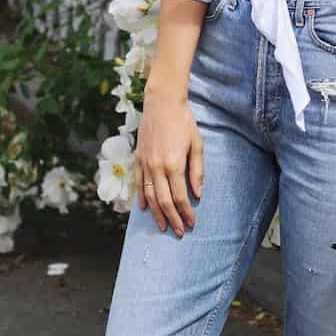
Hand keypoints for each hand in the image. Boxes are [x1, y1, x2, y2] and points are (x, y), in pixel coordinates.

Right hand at [134, 89, 203, 235]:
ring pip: (149, 196)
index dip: (186, 212)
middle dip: (172, 219)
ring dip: (157, 213)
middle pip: (164, 201)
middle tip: (179, 232)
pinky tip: (145, 208)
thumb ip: (197, 170)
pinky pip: (138, 183)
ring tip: (163, 226)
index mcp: (174, 164)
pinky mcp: (138, 159)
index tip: (192, 223)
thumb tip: (198, 193)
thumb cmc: (183, 121)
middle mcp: (157, 167)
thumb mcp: (197, 144)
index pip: (180, 197)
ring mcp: (145, 164)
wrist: (162, 103)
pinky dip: (141, 198)